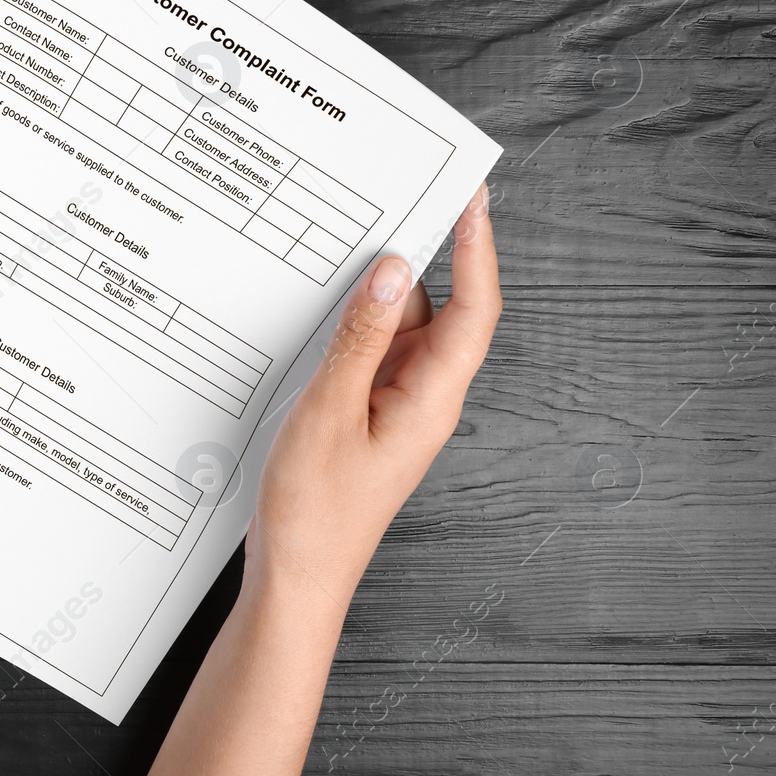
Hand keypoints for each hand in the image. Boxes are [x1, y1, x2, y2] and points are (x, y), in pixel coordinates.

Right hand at [246, 184, 500, 601]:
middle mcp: (423, 398)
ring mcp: (395, 408)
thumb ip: (360, 338)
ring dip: (375, 295)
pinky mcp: (366, 417)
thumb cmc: (315, 512)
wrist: (297, 577)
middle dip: (420, 256)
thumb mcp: (329, 410)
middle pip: (436, 310)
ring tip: (342, 250)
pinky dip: (351, 327)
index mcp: (431, 399)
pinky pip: (370, 355)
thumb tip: (390, 271)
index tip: (471, 198)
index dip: (478, 249)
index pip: (473, 309)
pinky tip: (319, 310)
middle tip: (397, 200)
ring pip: (398, 331)